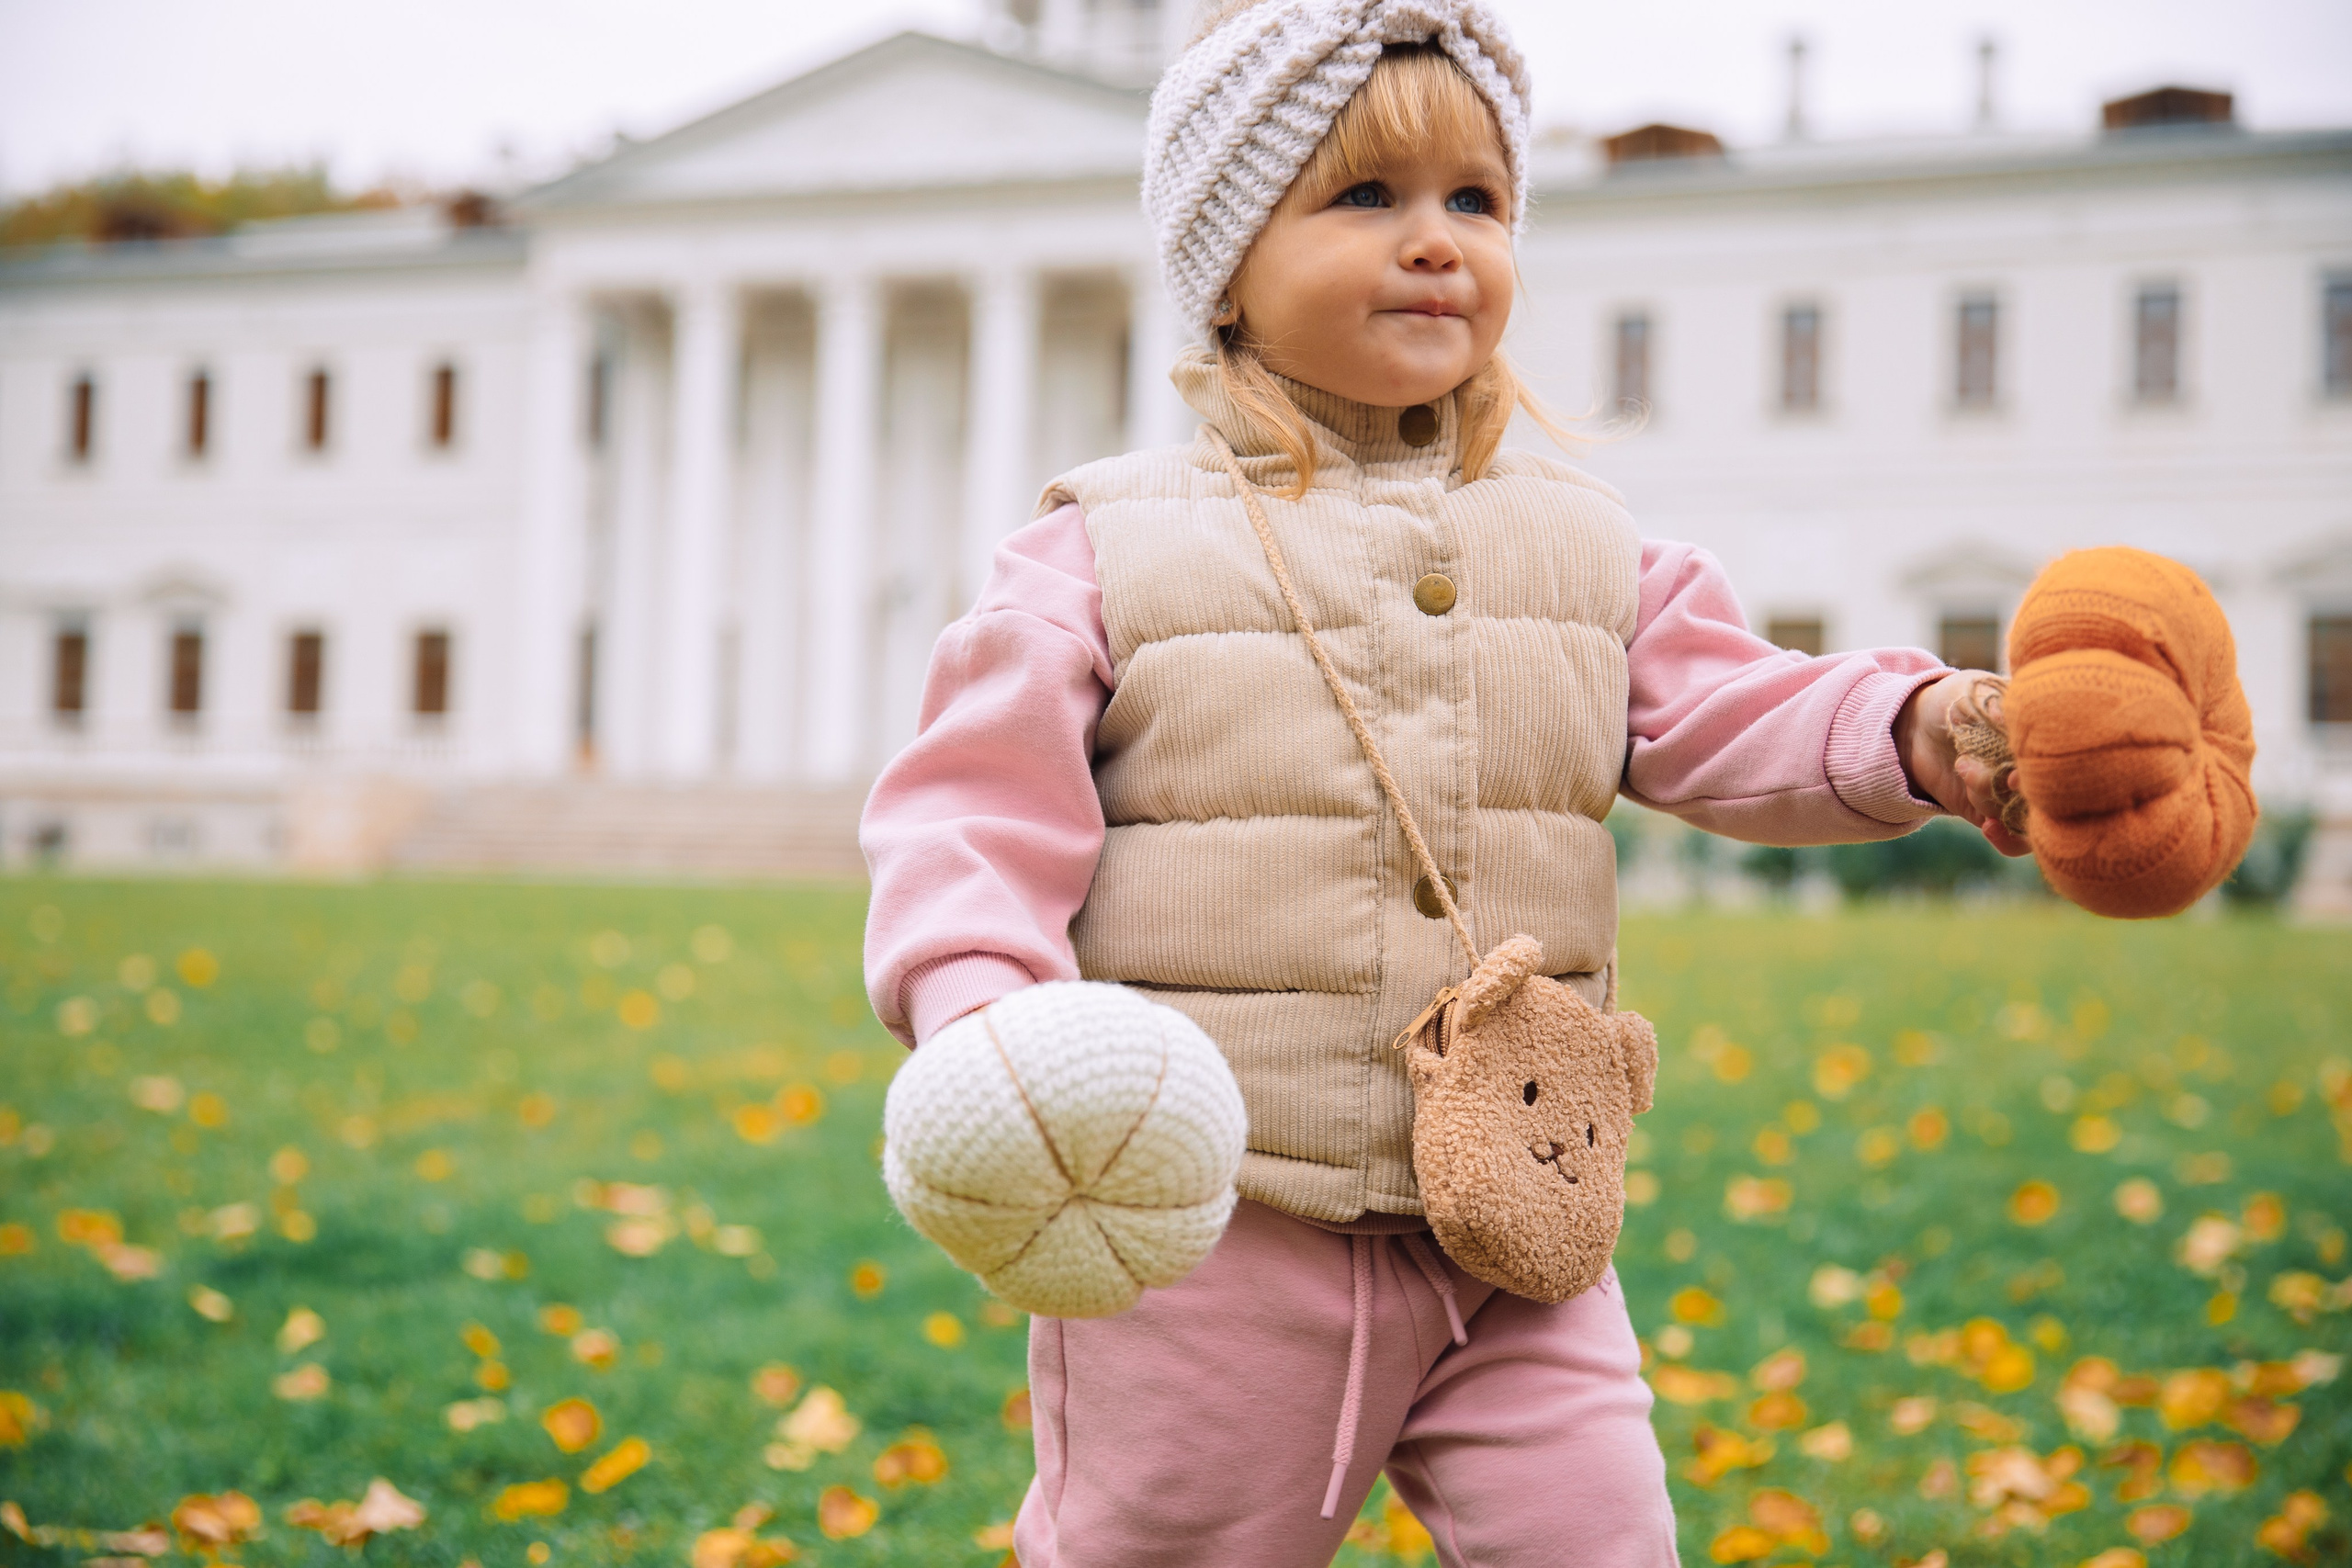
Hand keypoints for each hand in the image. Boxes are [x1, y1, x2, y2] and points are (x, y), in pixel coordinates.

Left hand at [1893, 672, 2031, 856]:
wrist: (1916, 727)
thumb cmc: (1953, 701)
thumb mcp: (1972, 693)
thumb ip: (1993, 706)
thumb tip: (2009, 720)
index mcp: (2044, 734)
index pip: (2062, 755)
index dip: (2047, 766)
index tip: (2021, 769)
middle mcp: (2038, 767)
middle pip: (2048, 790)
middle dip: (2023, 787)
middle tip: (2006, 777)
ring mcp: (2019, 793)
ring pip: (2025, 812)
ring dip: (1992, 794)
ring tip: (1963, 766)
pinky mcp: (1997, 814)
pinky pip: (2016, 840)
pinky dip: (2007, 839)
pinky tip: (1989, 826)